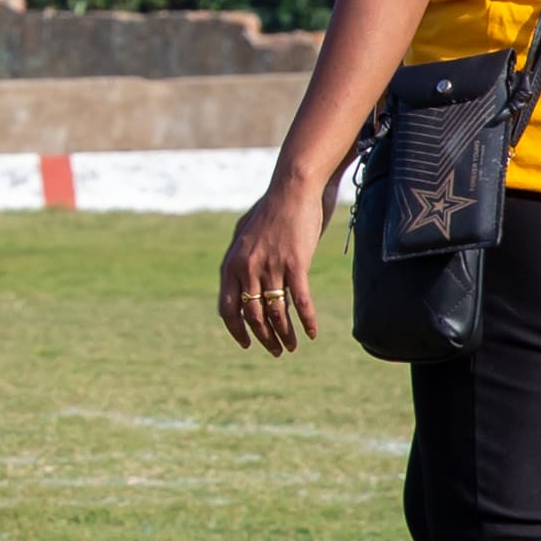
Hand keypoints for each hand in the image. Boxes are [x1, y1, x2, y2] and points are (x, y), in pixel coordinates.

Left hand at [217, 173, 325, 359]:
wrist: (292, 189)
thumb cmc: (270, 211)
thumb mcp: (244, 235)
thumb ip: (241, 261)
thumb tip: (244, 285)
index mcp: (231, 264)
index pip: (227, 308)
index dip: (236, 330)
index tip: (247, 343)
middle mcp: (247, 268)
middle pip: (252, 316)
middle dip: (264, 338)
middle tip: (275, 350)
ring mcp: (271, 267)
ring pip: (277, 313)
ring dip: (285, 334)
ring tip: (292, 346)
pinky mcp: (295, 264)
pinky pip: (301, 301)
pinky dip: (307, 321)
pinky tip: (312, 333)